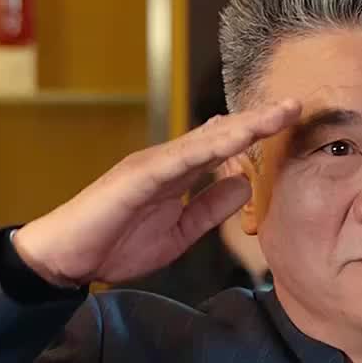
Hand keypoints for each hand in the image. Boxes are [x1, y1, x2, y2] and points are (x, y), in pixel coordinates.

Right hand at [12, 100, 299, 287]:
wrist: (65, 257)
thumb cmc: (114, 245)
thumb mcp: (179, 234)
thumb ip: (210, 210)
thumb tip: (243, 185)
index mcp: (177, 175)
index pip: (223, 149)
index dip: (256, 136)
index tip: (289, 125)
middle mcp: (167, 162)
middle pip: (220, 135)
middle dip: (258, 121)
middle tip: (295, 105)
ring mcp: (150, 165)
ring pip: (205, 140)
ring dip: (242, 127)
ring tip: (276, 114)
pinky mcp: (136, 177)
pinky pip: (178, 160)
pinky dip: (207, 147)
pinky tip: (235, 139)